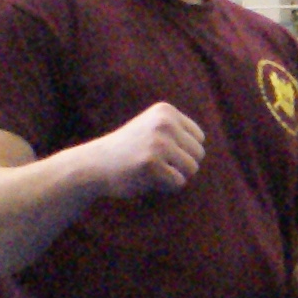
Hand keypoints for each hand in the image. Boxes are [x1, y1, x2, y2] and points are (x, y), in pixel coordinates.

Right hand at [89, 101, 205, 200]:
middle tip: (155, 164)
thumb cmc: (129, 151)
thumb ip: (177, 133)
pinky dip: (165, 186)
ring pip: (192, 169)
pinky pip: (178, 182)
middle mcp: (164, 123)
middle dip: (181, 165)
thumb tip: (203, 149)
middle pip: (198, 154)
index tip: (160, 151)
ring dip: (174, 175)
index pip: (198, 138)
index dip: (183, 151)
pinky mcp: (152, 164)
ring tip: (152, 170)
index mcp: (166, 111)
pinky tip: (146, 178)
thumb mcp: (153, 129)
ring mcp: (158, 143)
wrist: (94, 164)